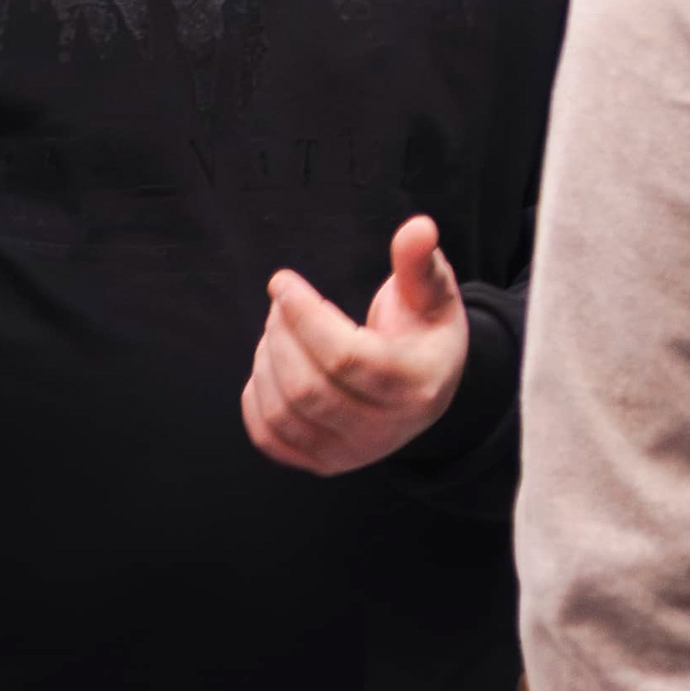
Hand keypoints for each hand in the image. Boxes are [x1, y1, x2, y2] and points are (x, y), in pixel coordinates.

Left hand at [242, 214, 468, 473]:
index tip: (281, 281)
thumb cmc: (424, 330)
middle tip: (281, 303)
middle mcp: (385, 430)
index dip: (304, 315)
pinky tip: (270, 364)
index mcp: (415, 386)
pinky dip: (256, 397)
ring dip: (266, 360)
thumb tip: (418, 227)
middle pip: (307, 388)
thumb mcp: (432, 293)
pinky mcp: (323, 463)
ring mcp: (351, 454)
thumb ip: (420, 261)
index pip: (345, 358)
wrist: (425, 388)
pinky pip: (270, 437)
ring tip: (277, 328)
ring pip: (284, 412)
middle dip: (281, 335)